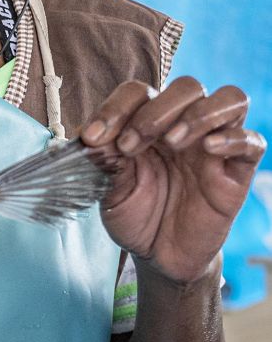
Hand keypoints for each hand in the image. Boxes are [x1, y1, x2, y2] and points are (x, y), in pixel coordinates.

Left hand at [81, 77, 266, 283]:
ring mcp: (213, 146)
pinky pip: (252, 142)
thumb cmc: (135, 213)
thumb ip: (103, 158)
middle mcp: (184, 125)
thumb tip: (90, 135)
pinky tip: (209, 148)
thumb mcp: (108, 188)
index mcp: (149, 122)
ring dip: (198, 114)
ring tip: (172, 143)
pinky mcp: (236, 172)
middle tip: (129, 146)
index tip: (92, 138)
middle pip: (187, 87)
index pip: (138, 92)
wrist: (158, 254)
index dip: (114, 108)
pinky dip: (233, 138)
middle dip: (154, 111)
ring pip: (229, 99)